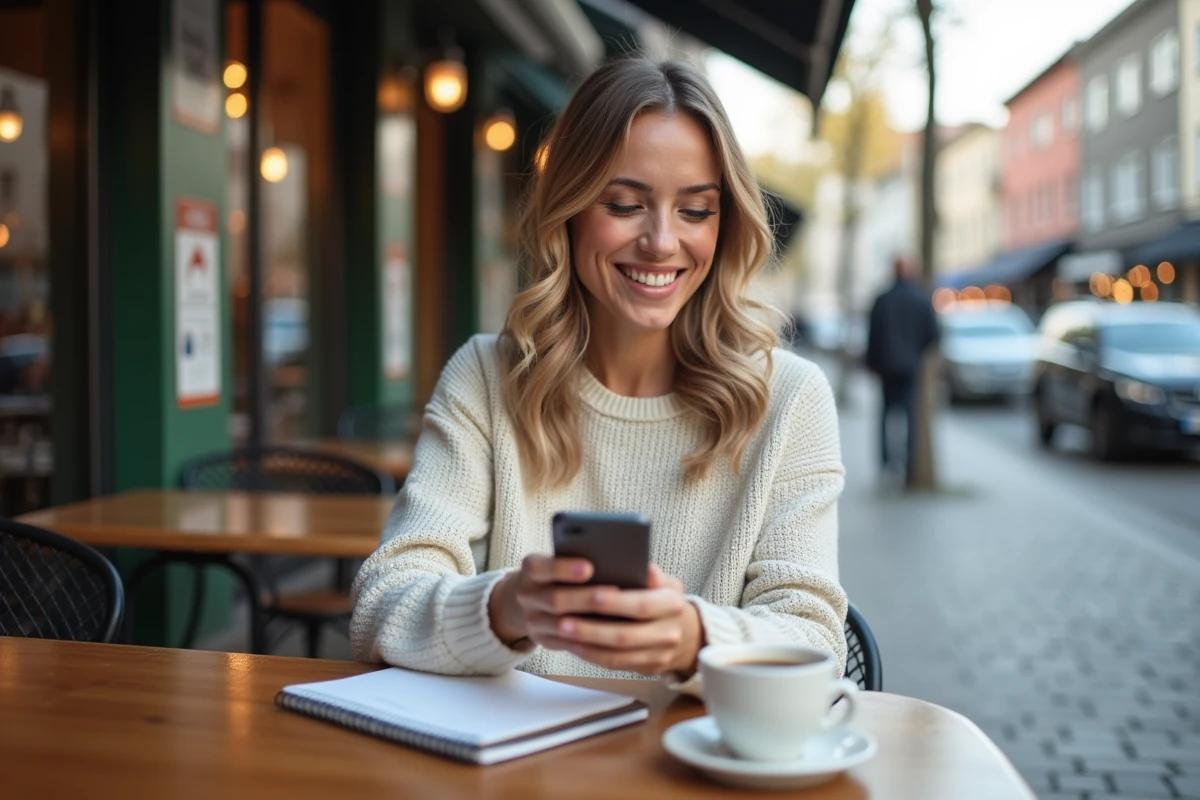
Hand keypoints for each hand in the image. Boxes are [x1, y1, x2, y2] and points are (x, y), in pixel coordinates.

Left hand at [489, 557, 702, 676]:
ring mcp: (660, 654)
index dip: (616, 602)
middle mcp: (670, 631)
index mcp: (672, 603)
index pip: (643, 604)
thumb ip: (653, 575)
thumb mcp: (666, 582)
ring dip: (587, 644)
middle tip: (563, 619)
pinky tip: (574, 644)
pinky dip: (592, 655)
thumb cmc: (665, 600)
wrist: (688, 634)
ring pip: (618, 654)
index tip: (591, 595)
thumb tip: (645, 568)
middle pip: (626, 634)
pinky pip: (616, 665)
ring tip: (562, 632)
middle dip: (592, 628)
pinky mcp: (650, 668)